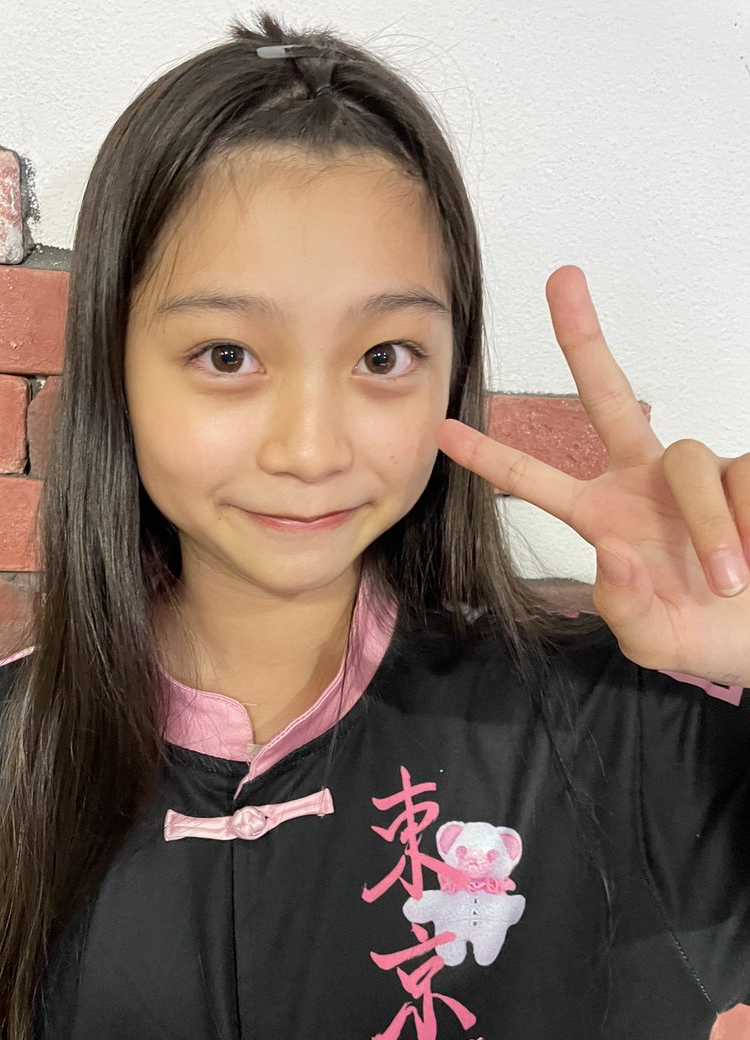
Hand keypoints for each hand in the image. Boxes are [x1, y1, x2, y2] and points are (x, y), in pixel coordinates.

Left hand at [435, 264, 749, 685]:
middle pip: (609, 395)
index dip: (493, 456)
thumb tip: (614, 553)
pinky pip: (743, 477)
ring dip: (712, 526)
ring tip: (732, 578)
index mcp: (605, 515)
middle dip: (585, 337)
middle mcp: (645, 481)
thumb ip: (624, 608)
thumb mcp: (655, 637)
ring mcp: (697, 473)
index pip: (537, 481)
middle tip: (562, 279)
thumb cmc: (707, 630)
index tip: (443, 430)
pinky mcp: (748, 470)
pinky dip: (747, 523)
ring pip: (691, 462)